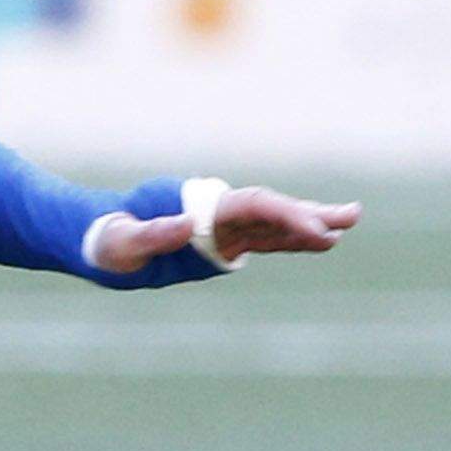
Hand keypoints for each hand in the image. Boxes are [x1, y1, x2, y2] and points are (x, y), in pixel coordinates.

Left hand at [88, 180, 360, 274]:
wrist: (99, 239)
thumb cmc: (107, 241)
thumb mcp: (122, 242)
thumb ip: (152, 233)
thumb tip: (187, 226)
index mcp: (202, 209)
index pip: (255, 207)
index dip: (287, 216)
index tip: (315, 230)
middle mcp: (218, 213)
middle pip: (274, 209)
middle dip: (311, 214)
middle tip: (351, 216)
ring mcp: (223, 227)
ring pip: (275, 224)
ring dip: (309, 225)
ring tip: (346, 225)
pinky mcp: (223, 242)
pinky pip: (265, 240)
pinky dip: (291, 240)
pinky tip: (318, 242)